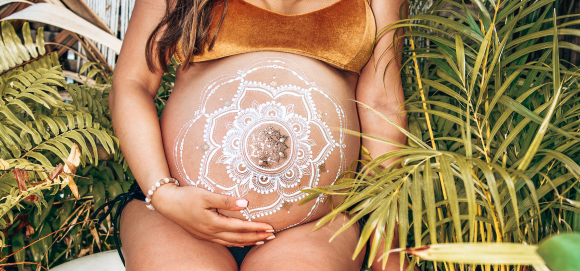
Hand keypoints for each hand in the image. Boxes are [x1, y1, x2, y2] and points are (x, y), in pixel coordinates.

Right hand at [151, 184, 274, 246]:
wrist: (167, 203)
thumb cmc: (186, 196)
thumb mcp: (206, 195)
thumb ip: (225, 200)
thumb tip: (245, 203)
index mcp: (213, 223)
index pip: (240, 227)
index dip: (256, 228)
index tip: (270, 227)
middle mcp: (211, 232)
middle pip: (239, 238)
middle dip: (256, 237)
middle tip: (272, 236)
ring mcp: (207, 235)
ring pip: (232, 242)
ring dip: (248, 241)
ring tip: (262, 240)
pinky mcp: (203, 235)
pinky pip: (224, 242)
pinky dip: (236, 243)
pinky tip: (242, 242)